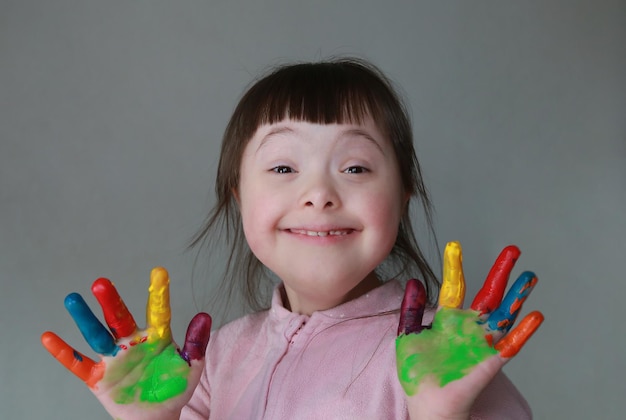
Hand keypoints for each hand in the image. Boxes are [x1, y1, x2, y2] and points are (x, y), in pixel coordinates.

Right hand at [41, 267, 210, 419]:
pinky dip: (64, 353)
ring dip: (85, 319)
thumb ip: (197, 343)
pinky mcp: (99, 377)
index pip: (158, 311)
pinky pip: (78, 364)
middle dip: (111, 302)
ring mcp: (114, 358)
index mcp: (156, 337)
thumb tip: (205, 315)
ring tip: (73, 299)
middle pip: (119, 318)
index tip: (159, 271)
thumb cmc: (174, 387)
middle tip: (101, 282)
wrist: (157, 416)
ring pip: (97, 335)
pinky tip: (48, 337)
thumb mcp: (191, 365)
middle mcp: (132, 342)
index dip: (158, 293)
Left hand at [396, 242, 542, 419]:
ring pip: (504, 314)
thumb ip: (411, 309)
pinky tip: (535, 316)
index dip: (455, 266)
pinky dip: (523, 331)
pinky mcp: (490, 361)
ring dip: (518, 295)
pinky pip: (510, 344)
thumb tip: (414, 281)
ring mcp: (482, 342)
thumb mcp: (408, 336)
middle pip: (488, 294)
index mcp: (448, 319)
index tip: (454, 245)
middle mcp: (469, 326)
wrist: (426, 404)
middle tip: (512, 250)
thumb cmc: (417, 373)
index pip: (454, 286)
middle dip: (500, 272)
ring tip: (530, 275)